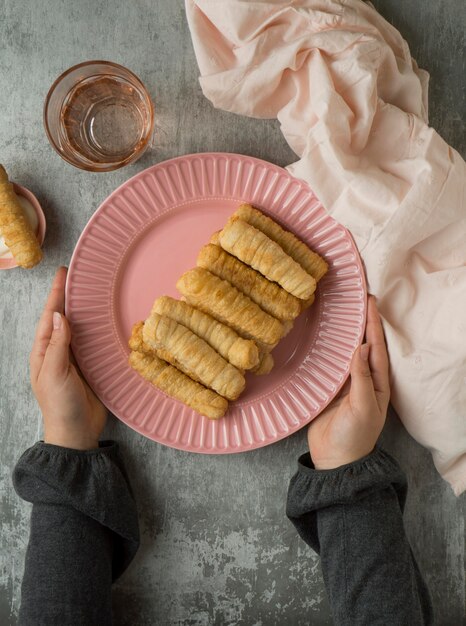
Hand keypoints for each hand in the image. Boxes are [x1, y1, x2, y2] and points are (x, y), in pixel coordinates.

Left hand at [30, 267, 106, 449]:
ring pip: (78, 328)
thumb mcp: (55, 374)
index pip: (50, 316)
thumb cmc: (60, 406)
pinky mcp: (90, 367)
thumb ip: (58, 346)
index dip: (56, 294)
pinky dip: (96, 329)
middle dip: (68, 297)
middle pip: (63, 318)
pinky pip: (92, 342)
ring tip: (91, 291)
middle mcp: (57, 352)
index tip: (63, 273)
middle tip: (78, 276)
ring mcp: (74, 359)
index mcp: (44, 352)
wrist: (76, 434)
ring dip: (83, 311)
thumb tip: (61, 316)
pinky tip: (104, 321)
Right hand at [308, 295, 389, 468]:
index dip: (374, 324)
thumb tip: (362, 347)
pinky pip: (332, 364)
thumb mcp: (362, 406)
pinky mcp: (330, 390)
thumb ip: (361, 377)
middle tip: (358, 299)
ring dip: (347, 333)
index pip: (377, 347)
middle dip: (363, 323)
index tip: (369, 302)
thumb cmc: (354, 436)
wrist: (335, 460)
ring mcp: (347, 384)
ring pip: (348, 352)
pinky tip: (325, 338)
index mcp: (378, 383)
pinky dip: (331, 349)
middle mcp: (364, 380)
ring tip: (343, 312)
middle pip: (364, 345)